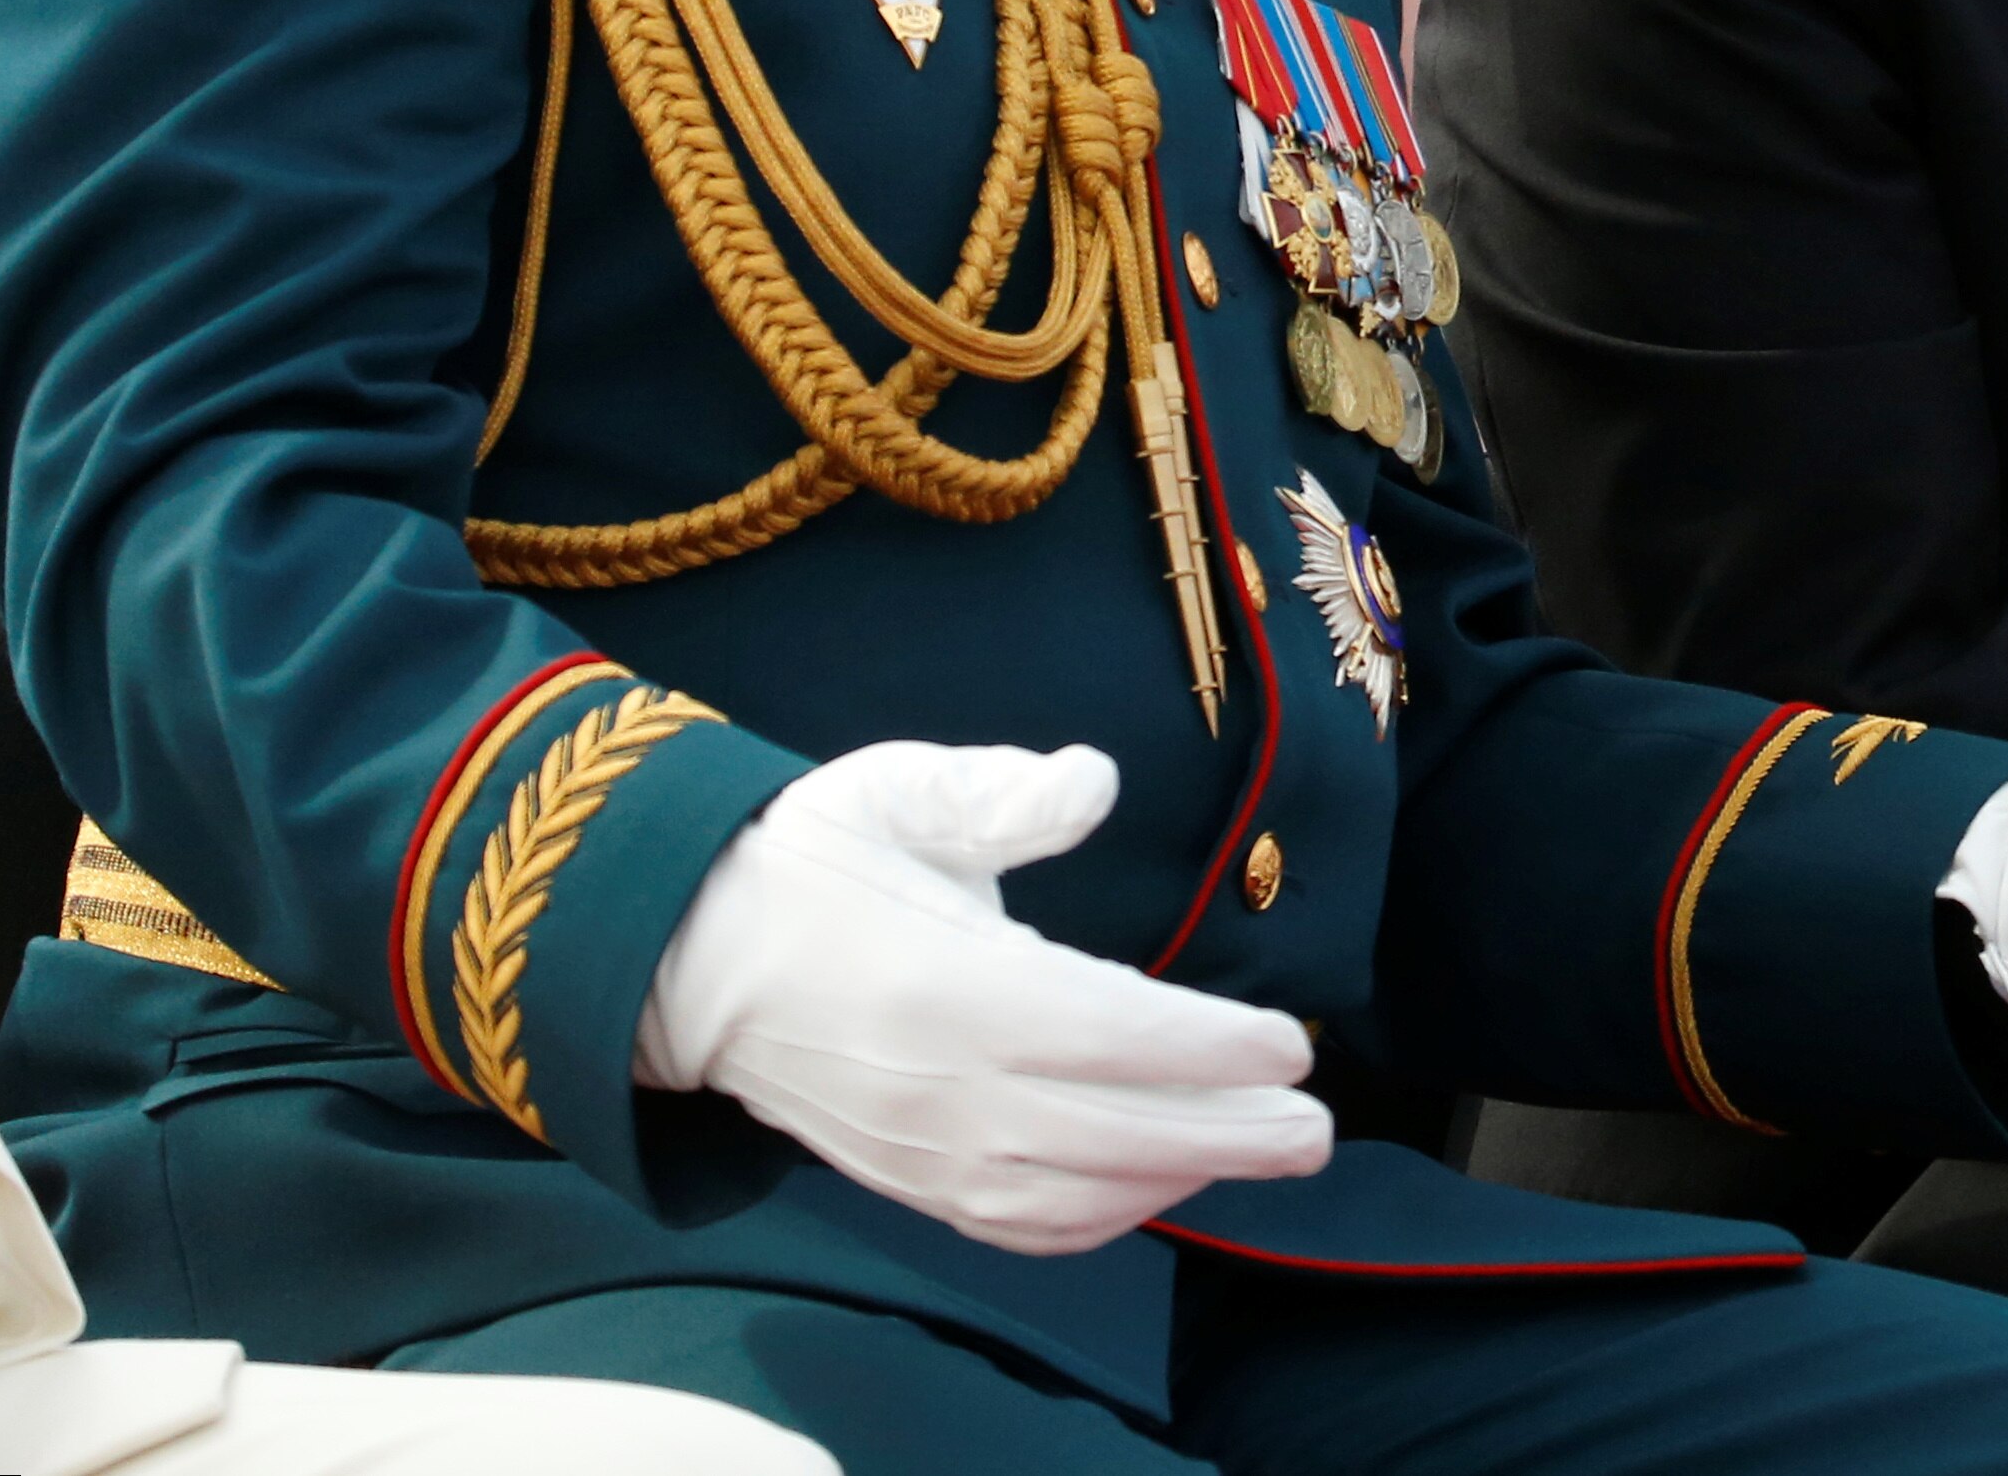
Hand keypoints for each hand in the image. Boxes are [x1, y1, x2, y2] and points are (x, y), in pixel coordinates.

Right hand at [636, 743, 1331, 1254]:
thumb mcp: (897, 791)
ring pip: (1075, 1195)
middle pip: (1113, 1134)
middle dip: (1229, 1136)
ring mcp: (923, 1149)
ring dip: (1179, 1179)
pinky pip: (1019, 1226)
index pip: (1109, 1034)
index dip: (1209, 1048)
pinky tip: (1159, 1182)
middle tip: (1317, 1127)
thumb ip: (1002, 791)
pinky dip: (1102, 1220)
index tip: (1290, 1043)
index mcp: (949, 987)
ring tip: (1265, 1150)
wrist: (690, 956)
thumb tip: (1095, 780)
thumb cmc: (811, 861)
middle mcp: (942, 1087)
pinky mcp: (908, 1181)